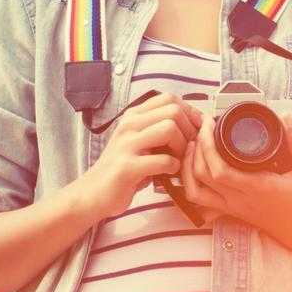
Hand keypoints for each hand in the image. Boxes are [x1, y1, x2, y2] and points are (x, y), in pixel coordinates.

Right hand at [75, 93, 201, 220]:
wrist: (93, 193)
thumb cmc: (124, 167)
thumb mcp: (139, 141)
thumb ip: (160, 128)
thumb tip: (196, 124)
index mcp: (133, 116)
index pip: (169, 98)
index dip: (190, 111)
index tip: (198, 127)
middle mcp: (128, 126)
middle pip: (173, 111)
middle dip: (189, 129)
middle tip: (190, 147)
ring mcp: (126, 146)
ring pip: (169, 129)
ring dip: (182, 147)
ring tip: (178, 160)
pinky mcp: (127, 168)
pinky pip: (163, 160)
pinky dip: (174, 167)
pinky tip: (169, 173)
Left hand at [179, 112, 291, 255]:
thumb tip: (285, 118)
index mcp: (257, 188)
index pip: (219, 170)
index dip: (207, 146)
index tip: (210, 125)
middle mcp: (240, 200)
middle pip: (201, 177)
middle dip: (195, 149)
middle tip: (202, 128)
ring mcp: (233, 207)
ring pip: (194, 192)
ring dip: (187, 168)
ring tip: (193, 146)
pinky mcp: (231, 211)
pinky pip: (201, 201)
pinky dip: (190, 184)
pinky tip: (195, 168)